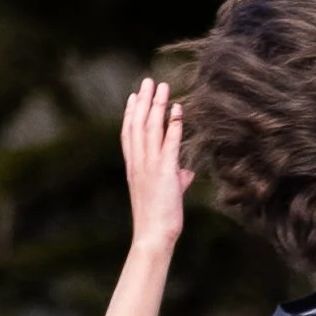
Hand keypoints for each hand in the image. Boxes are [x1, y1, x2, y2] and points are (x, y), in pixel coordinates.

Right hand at [120, 76, 192, 257]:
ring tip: (162, 87)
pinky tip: (178, 109)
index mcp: (134, 167)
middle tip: (148, 81)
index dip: (130, 113)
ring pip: (150, 128)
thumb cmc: (158, 218)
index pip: (129, 134)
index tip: (133, 96)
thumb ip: (176, 178)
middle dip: (143, 101)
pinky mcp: (164, 171)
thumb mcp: (167, 194)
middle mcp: (138, 163)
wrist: (153, 235)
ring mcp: (149, 166)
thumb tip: (186, 172)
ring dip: (157, 105)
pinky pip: (169, 142)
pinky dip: (174, 124)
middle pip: (137, 124)